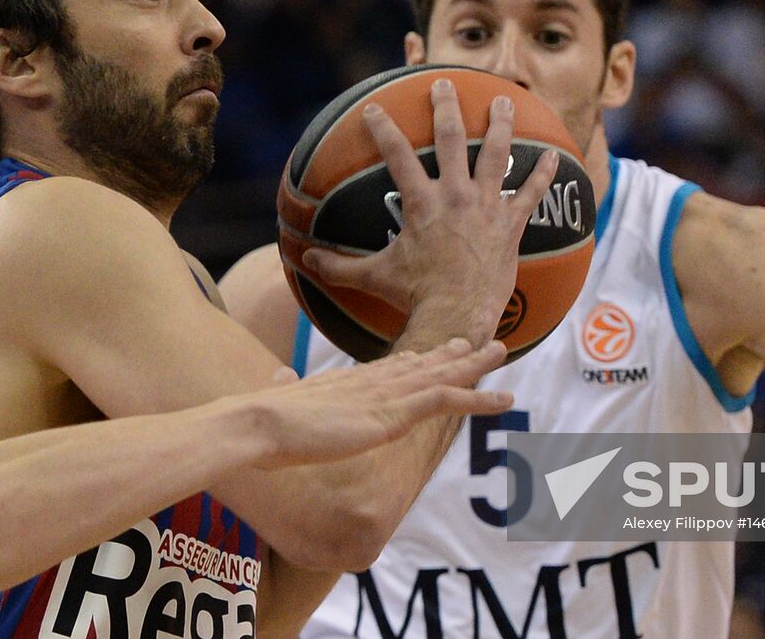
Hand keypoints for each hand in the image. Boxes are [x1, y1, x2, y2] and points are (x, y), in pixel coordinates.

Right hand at [245, 338, 513, 468]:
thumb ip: (284, 386)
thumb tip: (277, 376)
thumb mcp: (279, 397)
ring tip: (502, 351)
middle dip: (451, 353)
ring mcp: (386, 395)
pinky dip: (479, 398)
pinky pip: (446, 400)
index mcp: (348, 381)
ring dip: (475, 365)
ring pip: (441, 375)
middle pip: (421, 363)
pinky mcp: (393, 412)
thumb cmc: (262, 420)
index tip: (435, 351)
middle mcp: (373, 381)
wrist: (259, 422)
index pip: (391, 367)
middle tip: (478, 342)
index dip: (416, 359)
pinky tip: (505, 400)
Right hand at [302, 77, 557, 342]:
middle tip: (444, 85)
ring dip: (500, 125)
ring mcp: (487, 207)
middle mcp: (455, 196)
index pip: (397, 155)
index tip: (375, 108)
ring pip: (496, 155)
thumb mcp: (374, 276)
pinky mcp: (511, 224)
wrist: (458, 314)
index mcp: (421, 203)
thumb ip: (338, 266)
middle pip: (450, 140)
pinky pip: (531, 193)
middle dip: (446, 108)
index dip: (383, 128)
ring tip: (504, 101)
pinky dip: (544, 174)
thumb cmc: (415, 295)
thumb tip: (304, 261)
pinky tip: (557, 155)